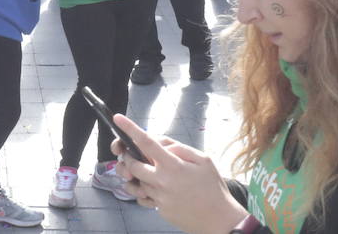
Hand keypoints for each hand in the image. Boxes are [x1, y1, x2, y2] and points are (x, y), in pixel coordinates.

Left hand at [112, 114, 247, 233]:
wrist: (219, 220)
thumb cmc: (213, 188)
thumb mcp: (203, 160)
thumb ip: (179, 148)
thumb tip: (160, 144)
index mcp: (173, 166)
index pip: (146, 142)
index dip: (130, 128)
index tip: (118, 118)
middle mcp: (162, 182)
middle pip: (132, 165)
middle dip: (128, 156)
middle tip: (132, 153)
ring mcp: (159, 198)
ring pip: (136, 182)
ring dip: (137, 175)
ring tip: (148, 172)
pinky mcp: (159, 210)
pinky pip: (143, 198)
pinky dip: (144, 191)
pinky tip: (155, 189)